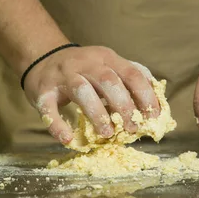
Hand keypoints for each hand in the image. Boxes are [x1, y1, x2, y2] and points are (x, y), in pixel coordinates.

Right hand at [23, 46, 160, 143]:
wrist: (41, 59)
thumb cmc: (82, 71)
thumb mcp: (107, 68)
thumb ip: (128, 82)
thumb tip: (157, 106)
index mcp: (107, 58)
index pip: (132, 73)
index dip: (146, 95)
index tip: (154, 117)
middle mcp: (86, 63)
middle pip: (109, 80)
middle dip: (124, 105)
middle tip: (132, 128)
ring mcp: (63, 75)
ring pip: (81, 90)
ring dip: (97, 113)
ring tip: (107, 133)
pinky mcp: (43, 90)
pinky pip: (49, 107)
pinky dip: (58, 125)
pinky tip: (67, 139)